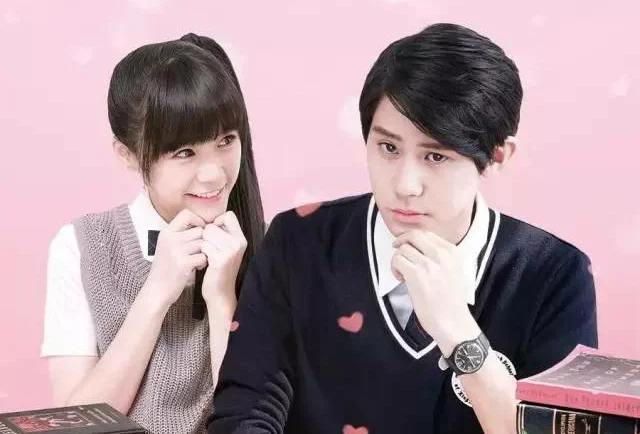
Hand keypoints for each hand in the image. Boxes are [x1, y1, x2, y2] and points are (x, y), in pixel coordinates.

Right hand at [145, 209, 206, 308]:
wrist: (157, 290)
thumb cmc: (166, 268)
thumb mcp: (167, 246)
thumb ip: (180, 235)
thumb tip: (203, 225)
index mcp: (166, 232)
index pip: (187, 214)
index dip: (198, 220)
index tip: (201, 230)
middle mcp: (170, 239)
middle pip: (200, 231)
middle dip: (203, 241)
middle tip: (199, 252)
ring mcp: (176, 250)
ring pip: (203, 243)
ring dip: (204, 252)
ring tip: (198, 261)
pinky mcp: (183, 263)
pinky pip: (203, 256)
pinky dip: (203, 263)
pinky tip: (197, 268)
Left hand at [200, 211, 246, 316]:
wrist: (220, 294)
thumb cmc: (219, 270)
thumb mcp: (227, 249)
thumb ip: (223, 234)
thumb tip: (210, 221)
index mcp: (241, 238)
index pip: (228, 215)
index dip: (217, 222)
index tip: (214, 235)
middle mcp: (239, 242)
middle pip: (212, 225)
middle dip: (206, 236)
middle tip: (210, 251)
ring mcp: (231, 250)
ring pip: (206, 234)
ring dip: (202, 245)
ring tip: (208, 257)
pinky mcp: (221, 259)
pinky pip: (203, 245)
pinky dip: (201, 253)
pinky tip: (205, 264)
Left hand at [391, 230, 478, 354]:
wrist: (453, 322)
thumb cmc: (451, 301)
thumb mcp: (455, 271)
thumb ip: (441, 258)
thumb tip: (418, 248)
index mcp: (453, 252)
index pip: (427, 234)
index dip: (413, 240)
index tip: (409, 247)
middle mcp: (442, 255)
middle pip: (414, 235)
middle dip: (401, 241)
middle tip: (396, 249)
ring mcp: (429, 264)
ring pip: (403, 248)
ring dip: (397, 258)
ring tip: (402, 272)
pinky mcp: (416, 274)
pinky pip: (397, 260)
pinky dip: (394, 267)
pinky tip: (400, 278)